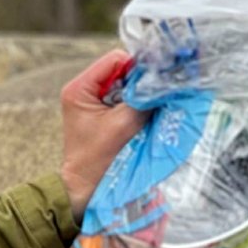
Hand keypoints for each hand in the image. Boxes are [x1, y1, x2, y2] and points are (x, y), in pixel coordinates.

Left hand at [59, 49, 148, 215]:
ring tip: (150, 109)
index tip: (155, 83)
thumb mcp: (124, 124)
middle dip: (141, 83)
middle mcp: (84, 90)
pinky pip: (126, 99)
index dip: (138, 68)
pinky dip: (138, 105)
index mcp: (79, 88)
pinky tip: (145, 116)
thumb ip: (143, 98)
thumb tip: (168, 80)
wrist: (85, 188)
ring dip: (141, 95)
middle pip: (123, 71)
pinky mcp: (102, 113)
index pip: (116, 59)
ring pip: (127, 85)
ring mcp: (93, 101)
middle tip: (157, 96)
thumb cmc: (98, 159)